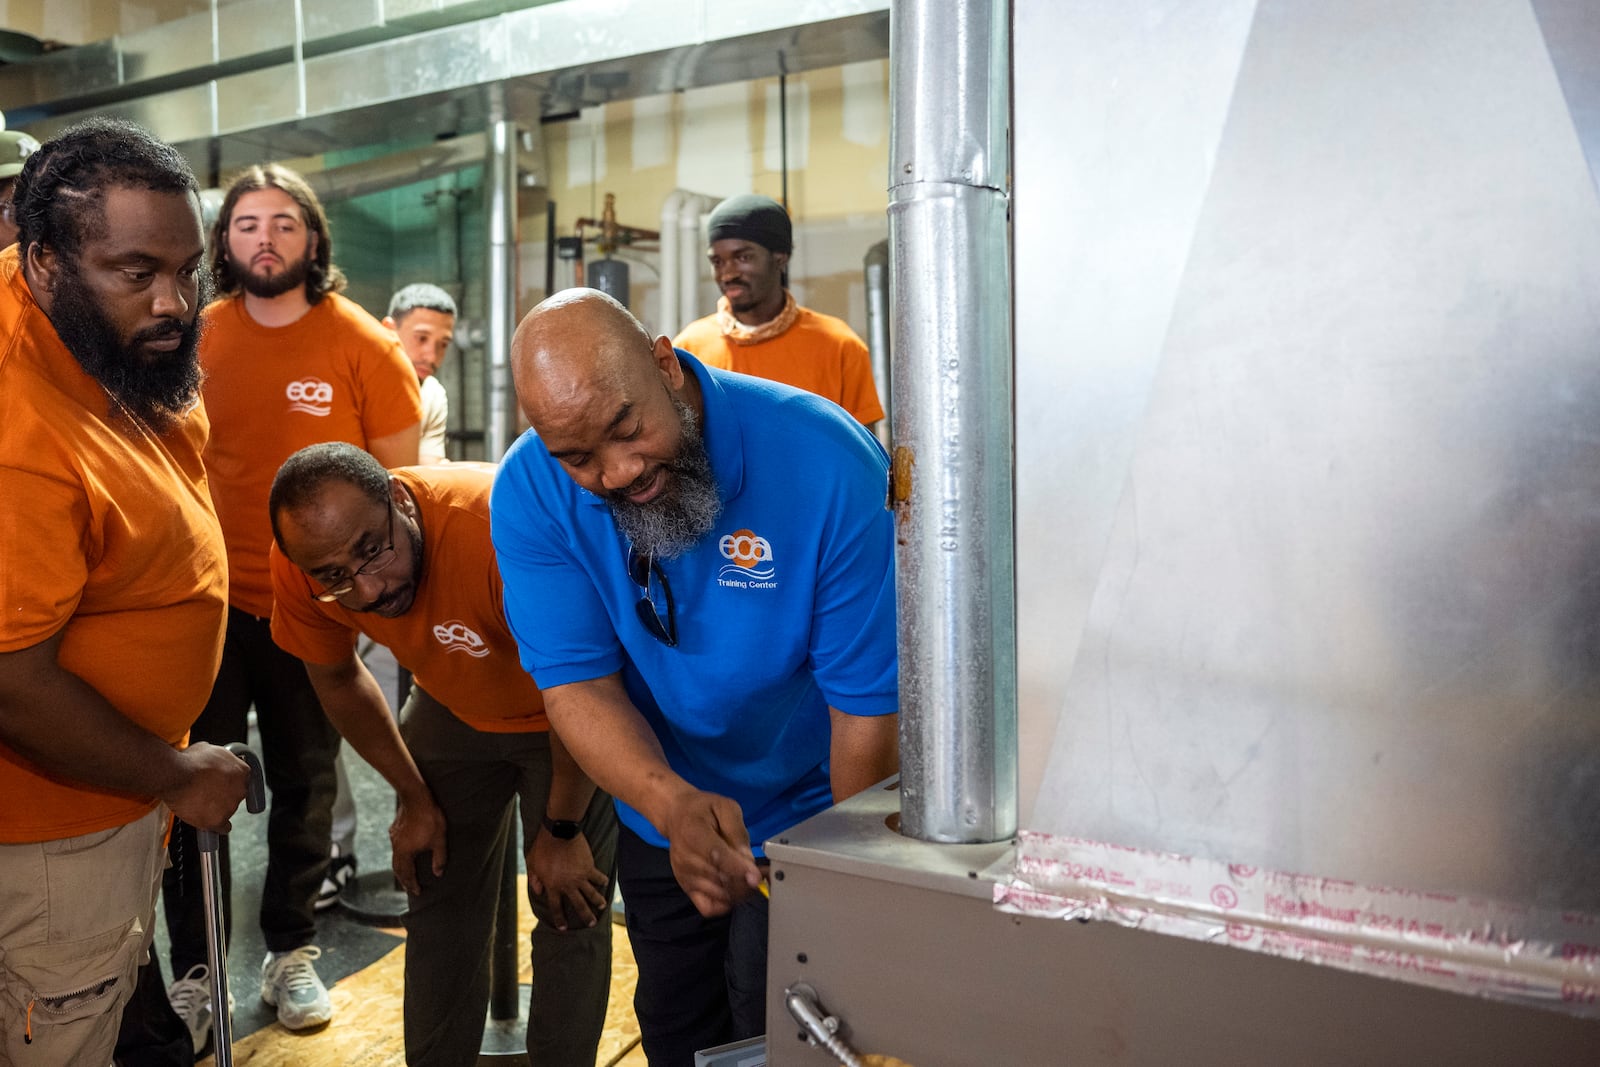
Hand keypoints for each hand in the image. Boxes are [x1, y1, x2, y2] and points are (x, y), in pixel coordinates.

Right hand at [162, 743, 250, 832]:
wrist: (176, 775)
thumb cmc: (189, 761)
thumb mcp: (210, 750)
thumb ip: (218, 759)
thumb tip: (213, 761)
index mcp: (242, 771)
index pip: (242, 780)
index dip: (230, 782)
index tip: (223, 784)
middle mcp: (241, 789)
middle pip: (236, 796)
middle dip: (223, 795)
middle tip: (207, 792)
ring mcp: (231, 806)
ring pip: (227, 811)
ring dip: (215, 809)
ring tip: (197, 802)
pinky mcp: (218, 820)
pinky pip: (223, 828)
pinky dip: (216, 827)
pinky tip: (209, 823)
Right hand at [389, 792, 447, 895]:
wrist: (415, 796)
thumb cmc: (429, 818)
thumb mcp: (439, 840)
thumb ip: (439, 858)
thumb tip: (438, 874)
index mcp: (405, 853)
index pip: (407, 874)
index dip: (412, 884)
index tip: (417, 892)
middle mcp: (396, 847)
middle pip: (398, 868)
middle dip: (404, 880)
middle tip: (409, 888)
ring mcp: (394, 837)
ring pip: (395, 858)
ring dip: (401, 868)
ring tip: (406, 874)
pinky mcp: (395, 829)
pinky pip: (396, 848)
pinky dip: (400, 857)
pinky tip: (404, 853)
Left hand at [527, 828, 609, 930]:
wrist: (559, 833)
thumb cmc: (543, 848)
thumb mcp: (532, 864)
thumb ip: (535, 879)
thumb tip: (537, 892)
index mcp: (553, 886)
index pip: (556, 907)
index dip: (559, 919)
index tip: (563, 928)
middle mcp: (568, 885)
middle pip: (578, 905)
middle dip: (585, 916)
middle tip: (591, 924)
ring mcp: (580, 877)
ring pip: (591, 894)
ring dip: (598, 901)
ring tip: (602, 907)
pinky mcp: (589, 867)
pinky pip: (597, 877)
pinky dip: (602, 880)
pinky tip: (606, 883)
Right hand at [660, 791, 761, 917]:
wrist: (677, 816)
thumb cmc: (704, 810)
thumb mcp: (725, 808)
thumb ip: (737, 832)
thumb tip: (748, 861)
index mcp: (694, 833)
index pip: (716, 856)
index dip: (738, 868)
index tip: (756, 876)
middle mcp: (686, 859)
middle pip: (720, 879)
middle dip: (745, 880)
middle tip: (762, 873)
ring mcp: (684, 876)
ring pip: (718, 895)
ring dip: (740, 891)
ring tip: (751, 879)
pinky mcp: (686, 888)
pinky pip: (709, 908)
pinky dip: (725, 904)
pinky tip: (734, 890)